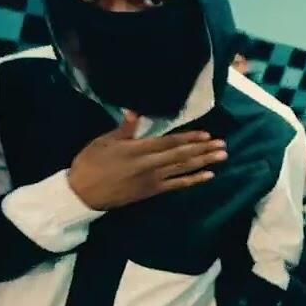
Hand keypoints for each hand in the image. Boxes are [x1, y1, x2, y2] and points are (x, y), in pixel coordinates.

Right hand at [68, 111, 226, 210]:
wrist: (82, 194)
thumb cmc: (91, 163)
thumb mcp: (104, 141)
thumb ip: (125, 128)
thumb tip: (136, 111)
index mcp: (138, 149)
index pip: (169, 142)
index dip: (189, 138)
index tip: (207, 134)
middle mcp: (150, 164)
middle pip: (181, 155)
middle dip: (203, 149)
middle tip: (223, 145)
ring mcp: (153, 180)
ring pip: (183, 169)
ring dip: (204, 162)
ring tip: (222, 157)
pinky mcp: (152, 192)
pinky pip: (177, 185)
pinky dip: (193, 180)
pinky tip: (208, 176)